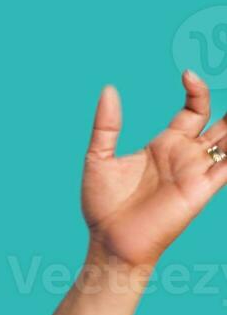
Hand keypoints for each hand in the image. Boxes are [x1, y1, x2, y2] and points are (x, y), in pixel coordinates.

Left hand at [83, 70, 226, 271]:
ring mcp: (197, 170)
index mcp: (165, 144)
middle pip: (222, 123)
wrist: (109, 240)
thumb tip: (108, 89)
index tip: (187, 74)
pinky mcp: (203, 188)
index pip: (195, 109)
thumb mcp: (98, 157)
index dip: (197, 90)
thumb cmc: (102, 204)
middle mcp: (186, 155)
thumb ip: (106, 125)